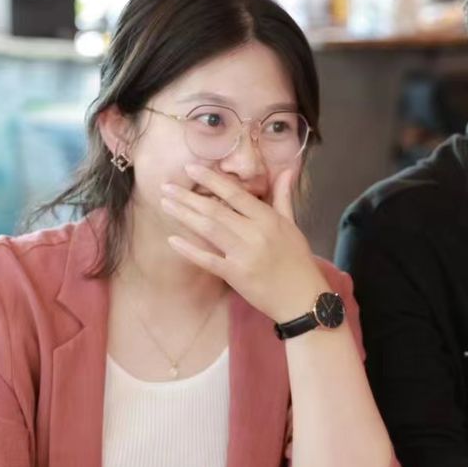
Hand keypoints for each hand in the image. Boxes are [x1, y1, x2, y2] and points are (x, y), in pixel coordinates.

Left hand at [160, 163, 327, 322]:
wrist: (302, 298)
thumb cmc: (297, 260)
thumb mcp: (293, 225)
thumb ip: (283, 197)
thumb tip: (286, 170)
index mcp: (268, 219)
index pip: (235, 194)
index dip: (212, 180)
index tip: (191, 168)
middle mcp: (254, 233)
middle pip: (215, 210)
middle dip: (188, 197)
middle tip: (166, 186)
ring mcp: (243, 255)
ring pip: (209, 230)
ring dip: (184, 216)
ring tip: (166, 204)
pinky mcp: (235, 275)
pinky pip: (208, 260)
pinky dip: (190, 250)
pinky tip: (172, 239)